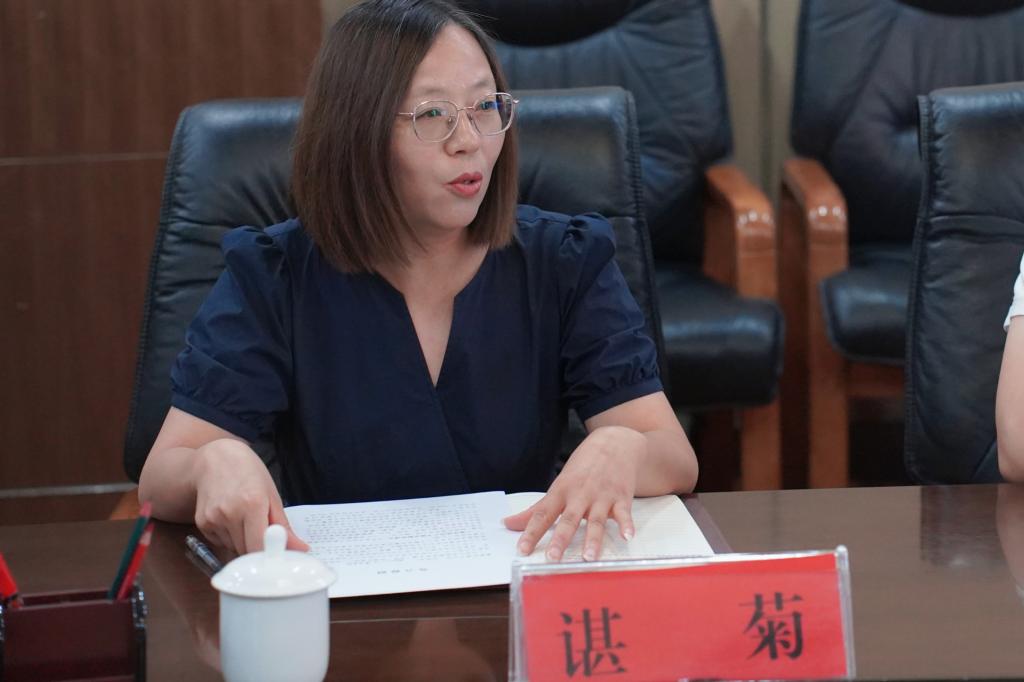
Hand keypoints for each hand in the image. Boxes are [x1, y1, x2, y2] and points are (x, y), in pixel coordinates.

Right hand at [193, 438, 308, 554]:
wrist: (215, 459)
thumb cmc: (248, 473)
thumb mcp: (272, 495)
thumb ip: (284, 526)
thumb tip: (300, 549)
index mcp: (252, 504)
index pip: (259, 547)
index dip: (269, 555)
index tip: (277, 555)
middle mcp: (230, 513)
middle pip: (246, 551)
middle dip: (258, 549)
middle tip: (264, 534)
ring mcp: (213, 519)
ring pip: (233, 549)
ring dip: (243, 543)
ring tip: (245, 520)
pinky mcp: (202, 523)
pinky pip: (220, 543)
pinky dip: (229, 538)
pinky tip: (231, 519)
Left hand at [503, 426, 644, 561]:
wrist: (614, 443)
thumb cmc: (583, 467)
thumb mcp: (559, 485)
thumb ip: (536, 509)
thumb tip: (508, 524)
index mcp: (561, 492)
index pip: (543, 514)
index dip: (532, 532)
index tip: (522, 550)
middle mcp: (580, 495)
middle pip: (568, 519)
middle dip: (560, 539)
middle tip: (552, 558)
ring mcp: (602, 496)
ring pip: (596, 520)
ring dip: (593, 539)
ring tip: (588, 557)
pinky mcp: (622, 497)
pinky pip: (624, 513)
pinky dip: (626, 524)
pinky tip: (628, 536)